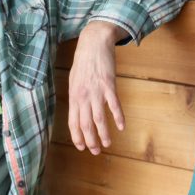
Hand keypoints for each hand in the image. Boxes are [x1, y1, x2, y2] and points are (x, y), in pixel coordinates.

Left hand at [68, 20, 126, 154]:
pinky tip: (121, 126)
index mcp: (74, 96)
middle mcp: (83, 96)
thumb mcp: (74, 80)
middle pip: (86, 124)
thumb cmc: (83, 61)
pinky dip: (118, 117)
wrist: (93, 43)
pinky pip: (114, 105)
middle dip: (90, 141)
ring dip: (103, 134)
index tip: (82, 147)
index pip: (73, 122)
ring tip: (107, 144)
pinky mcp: (108, 85)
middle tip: (96, 151)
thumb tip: (79, 111)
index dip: (77, 137)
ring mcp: (96, 91)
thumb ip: (77, 96)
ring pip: (99, 119)